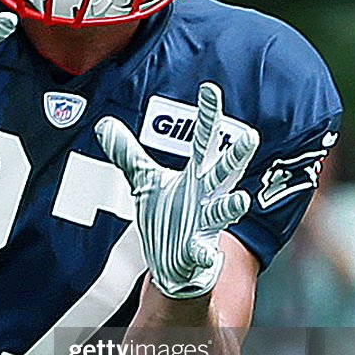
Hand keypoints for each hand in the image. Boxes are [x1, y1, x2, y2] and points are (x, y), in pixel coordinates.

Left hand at [95, 82, 259, 298]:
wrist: (174, 264)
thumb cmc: (168, 219)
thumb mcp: (144, 182)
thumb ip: (128, 154)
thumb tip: (103, 125)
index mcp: (195, 177)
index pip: (204, 141)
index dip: (208, 116)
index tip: (210, 90)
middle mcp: (206, 197)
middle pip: (223, 172)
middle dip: (236, 155)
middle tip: (250, 136)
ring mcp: (205, 226)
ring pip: (222, 213)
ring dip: (231, 206)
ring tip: (241, 201)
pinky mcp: (199, 253)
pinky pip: (205, 255)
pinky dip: (207, 256)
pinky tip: (209, 256)